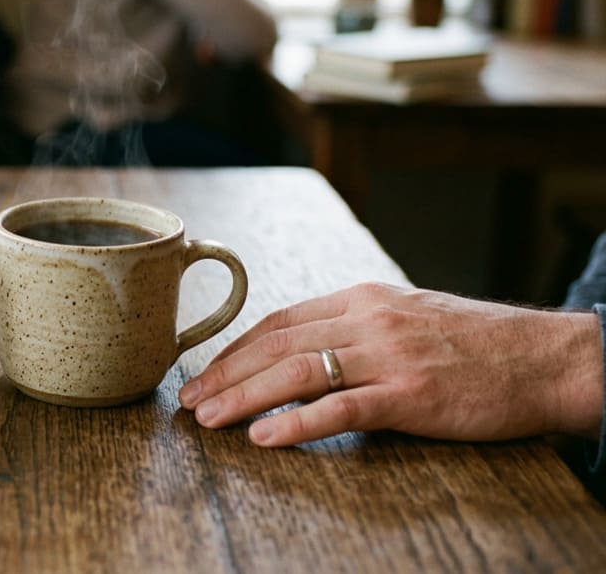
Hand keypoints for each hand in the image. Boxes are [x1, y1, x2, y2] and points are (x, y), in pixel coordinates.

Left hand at [178, 283, 603, 446]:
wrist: (547, 358)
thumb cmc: (478, 344)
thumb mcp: (408, 317)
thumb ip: (356, 328)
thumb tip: (303, 348)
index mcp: (362, 299)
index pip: (279, 320)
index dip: (234, 348)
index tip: (203, 372)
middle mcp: (368, 320)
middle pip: (276, 344)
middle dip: (224, 373)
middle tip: (189, 401)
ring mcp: (389, 356)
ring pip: (296, 372)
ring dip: (244, 397)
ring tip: (210, 419)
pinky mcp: (411, 395)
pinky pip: (340, 407)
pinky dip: (296, 423)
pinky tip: (263, 438)